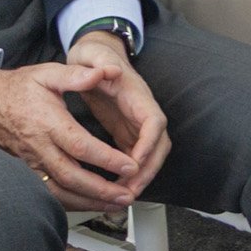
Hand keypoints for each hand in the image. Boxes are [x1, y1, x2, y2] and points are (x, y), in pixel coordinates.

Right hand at [0, 57, 149, 212]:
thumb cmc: (18, 88)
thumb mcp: (47, 73)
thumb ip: (76, 75)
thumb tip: (105, 72)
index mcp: (49, 123)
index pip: (80, 146)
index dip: (106, 159)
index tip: (130, 166)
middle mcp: (39, 147)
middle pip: (72, 176)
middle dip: (102, 190)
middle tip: (127, 195)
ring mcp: (31, 163)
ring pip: (60, 191)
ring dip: (89, 202)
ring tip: (115, 205)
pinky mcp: (26, 172)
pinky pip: (49, 193)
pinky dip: (71, 203)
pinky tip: (90, 204)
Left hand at [65, 31, 171, 196]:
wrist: (94, 54)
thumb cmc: (93, 55)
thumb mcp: (92, 54)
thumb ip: (99, 62)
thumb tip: (110, 70)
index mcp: (136, 94)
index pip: (153, 121)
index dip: (149, 144)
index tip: (135, 162)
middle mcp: (141, 111)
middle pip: (159, 144)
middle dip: (149, 169)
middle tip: (130, 190)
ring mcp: (135, 123)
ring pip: (150, 155)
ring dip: (141, 177)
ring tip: (123, 196)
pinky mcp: (126, 132)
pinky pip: (134, 158)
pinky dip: (129, 175)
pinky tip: (115, 189)